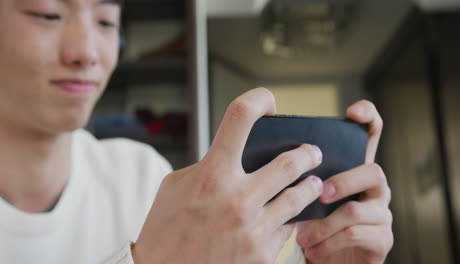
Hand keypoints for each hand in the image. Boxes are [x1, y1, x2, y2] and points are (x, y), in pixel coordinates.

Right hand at [132, 88, 323, 263]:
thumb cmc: (165, 229)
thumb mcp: (176, 186)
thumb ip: (208, 166)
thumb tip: (237, 156)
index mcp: (212, 173)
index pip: (241, 116)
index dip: (259, 99)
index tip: (268, 103)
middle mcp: (237, 198)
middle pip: (290, 161)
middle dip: (308, 153)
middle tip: (313, 153)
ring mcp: (253, 228)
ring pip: (300, 197)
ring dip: (310, 186)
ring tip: (313, 183)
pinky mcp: (262, 254)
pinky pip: (288, 229)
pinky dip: (290, 219)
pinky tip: (290, 216)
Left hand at [296, 100, 392, 263]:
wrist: (323, 260)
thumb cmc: (310, 223)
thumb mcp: (302, 197)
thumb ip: (298, 178)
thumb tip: (272, 162)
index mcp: (353, 170)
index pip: (371, 136)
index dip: (368, 118)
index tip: (352, 112)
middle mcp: (372, 188)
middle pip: (373, 171)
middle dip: (344, 181)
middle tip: (318, 193)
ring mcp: (380, 213)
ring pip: (358, 209)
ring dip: (325, 223)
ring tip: (302, 235)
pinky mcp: (381, 239)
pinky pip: (356, 235)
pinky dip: (328, 242)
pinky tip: (311, 248)